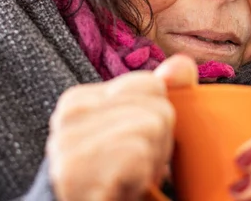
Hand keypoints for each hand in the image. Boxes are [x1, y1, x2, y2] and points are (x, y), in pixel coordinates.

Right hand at [46, 54, 196, 200]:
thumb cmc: (110, 180)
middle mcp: (69, 115)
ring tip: (130, 179)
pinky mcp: (74, 167)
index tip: (139, 148)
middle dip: (159, 144)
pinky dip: (141, 177)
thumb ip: (158, 97)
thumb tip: (183, 62)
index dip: (158, 120)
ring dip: (152, 163)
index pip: (153, 85)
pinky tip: (122, 189)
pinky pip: (138, 152)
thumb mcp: (136, 134)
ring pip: (153, 125)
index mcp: (80, 101)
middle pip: (158, 107)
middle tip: (135, 169)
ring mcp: (67, 141)